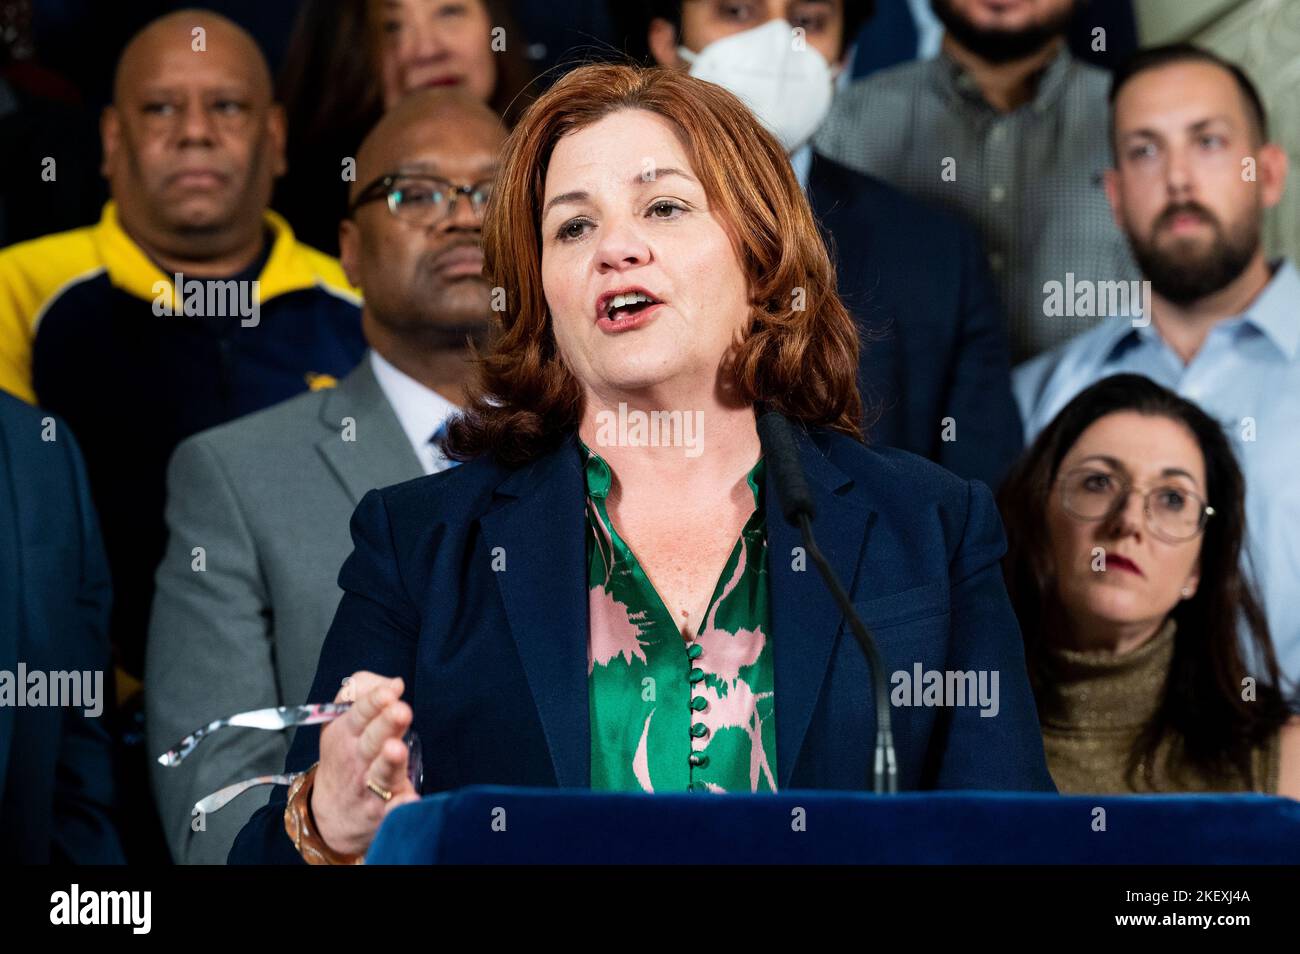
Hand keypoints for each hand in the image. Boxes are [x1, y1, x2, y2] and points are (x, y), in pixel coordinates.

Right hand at [311, 671, 418, 856]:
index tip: (391, 691)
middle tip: (400, 710)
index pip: (360, 712)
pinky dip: (400, 807)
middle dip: (386, 724)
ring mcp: (369, 787)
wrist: (330, 812)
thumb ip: (364, 693)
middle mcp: (358, 759)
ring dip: (390, 761)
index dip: (375, 700)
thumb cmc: (344, 756)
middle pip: (373, 739)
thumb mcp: (341, 720)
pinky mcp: (382, 811)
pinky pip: (392, 810)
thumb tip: (395, 683)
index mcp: (348, 732)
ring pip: (382, 773)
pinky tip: (410, 800)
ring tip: (397, 748)